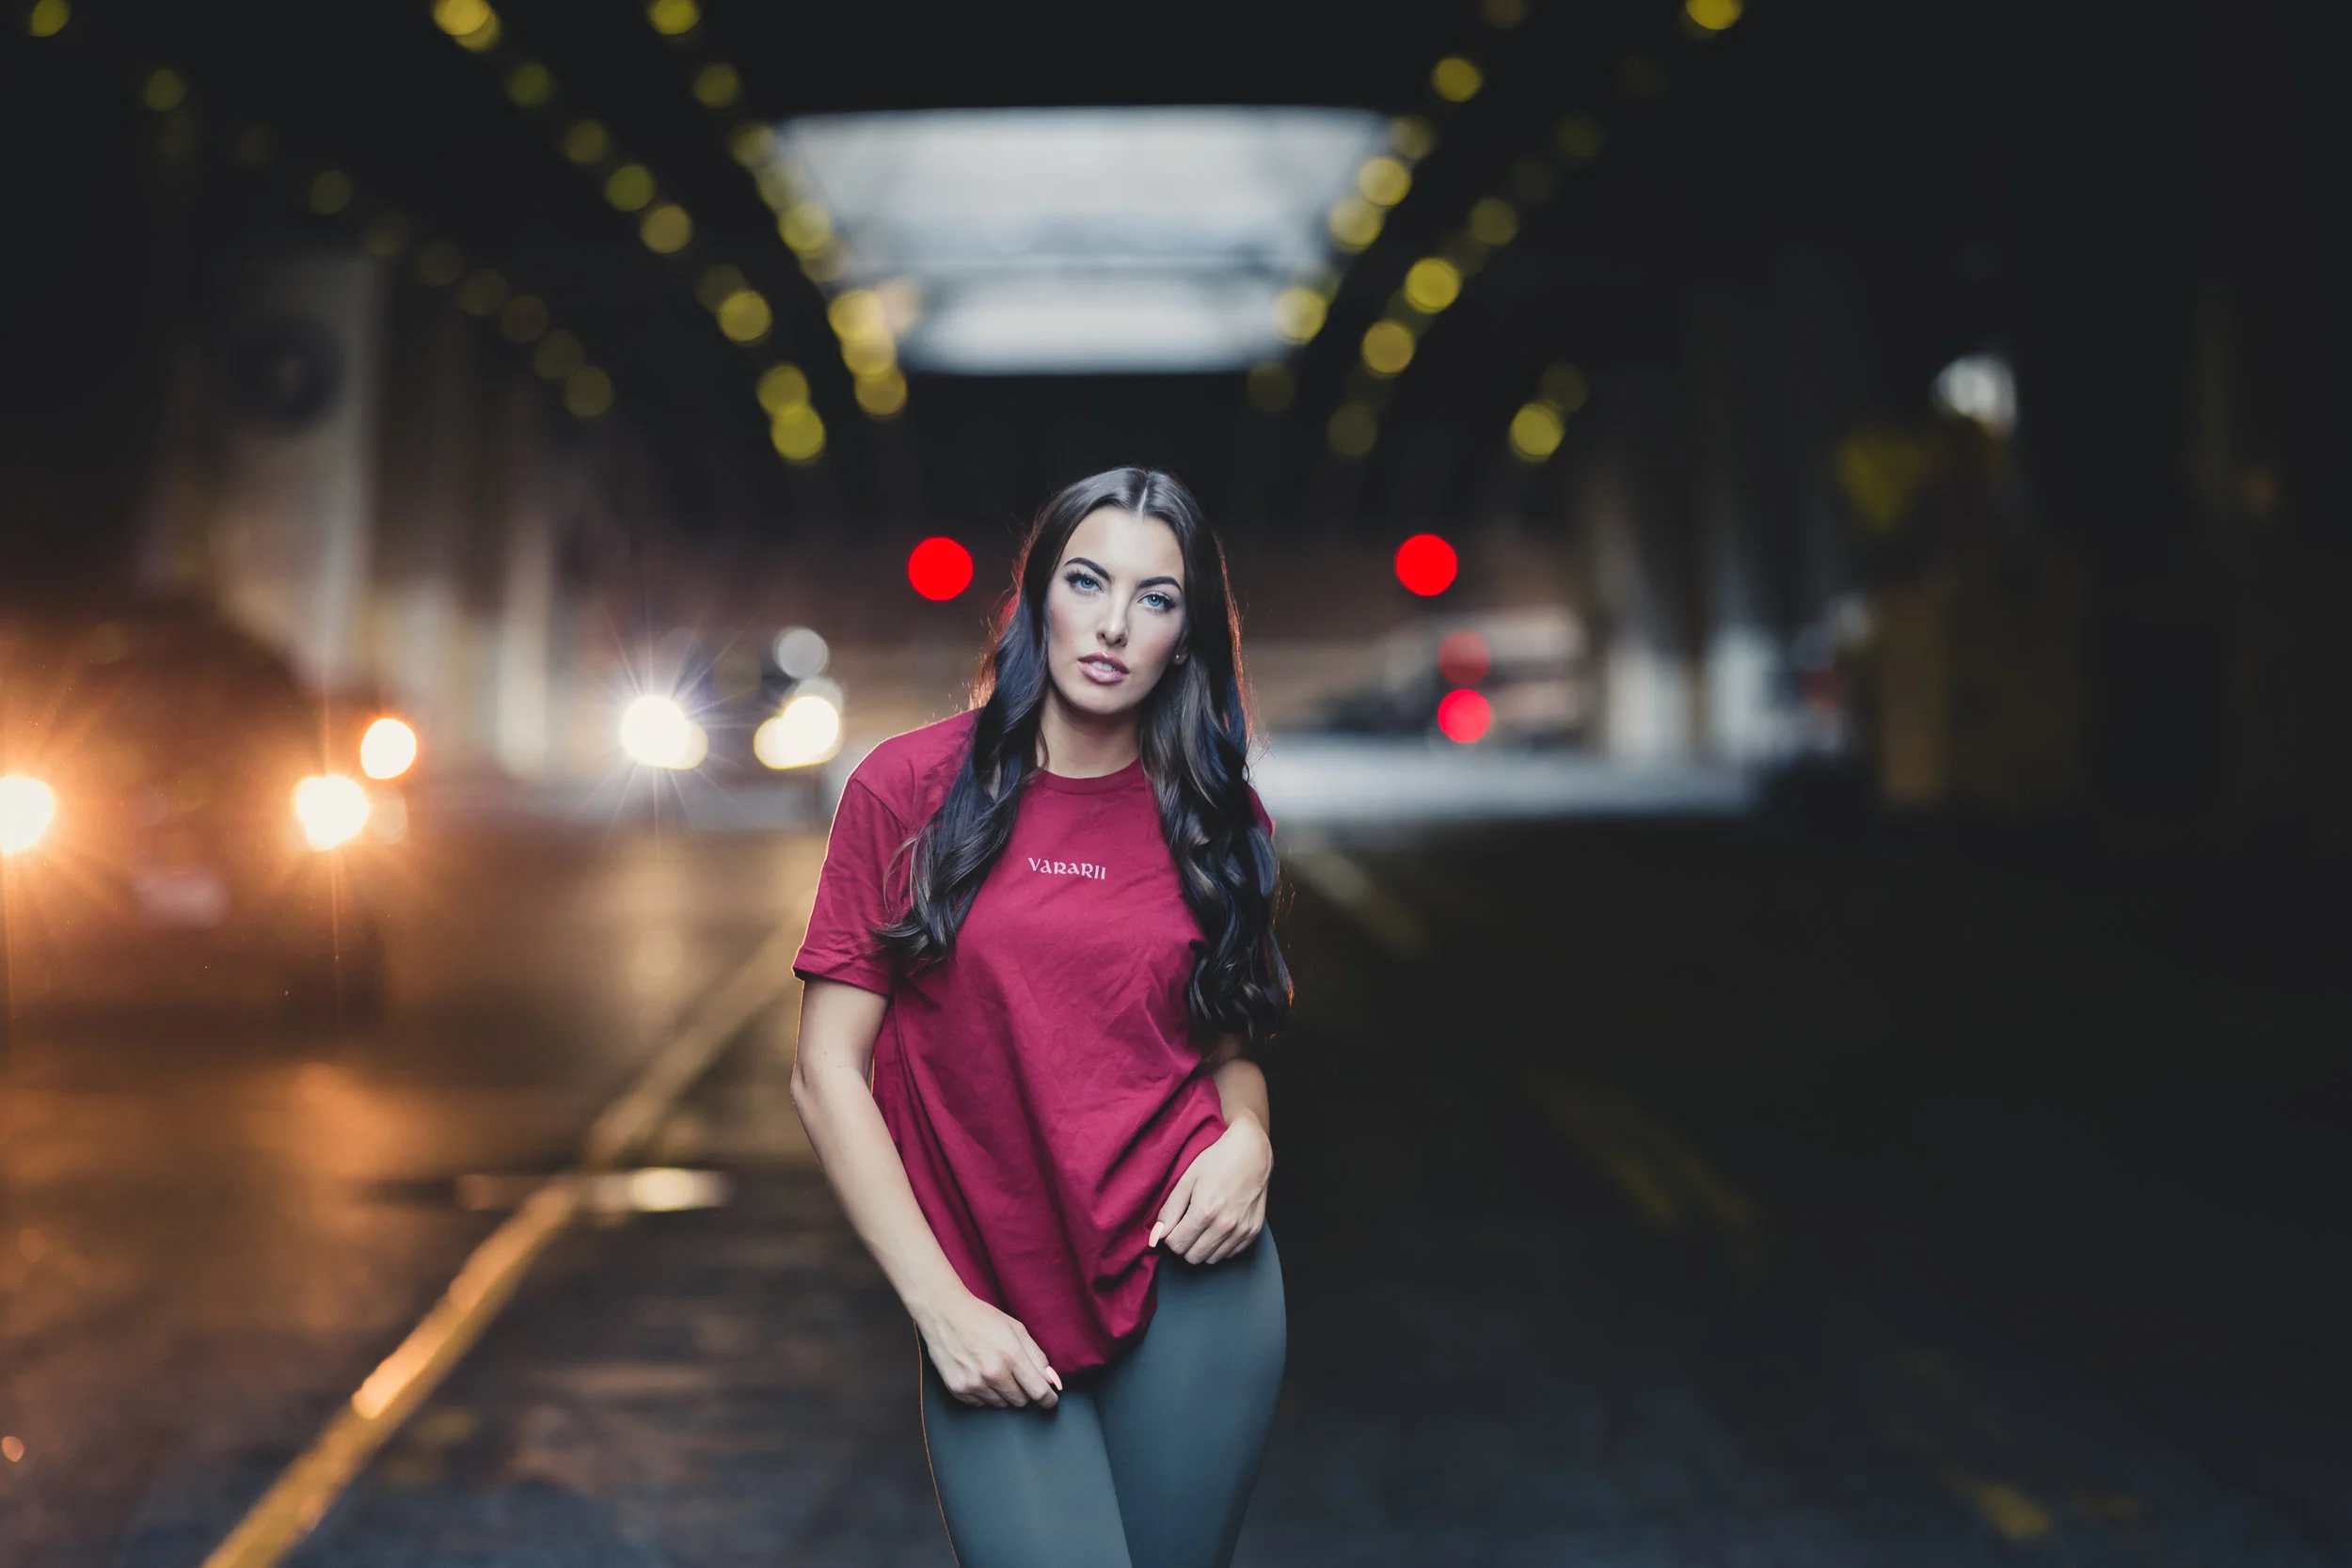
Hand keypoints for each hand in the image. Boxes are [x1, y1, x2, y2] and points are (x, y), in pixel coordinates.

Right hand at [913, 1290, 1061, 1408]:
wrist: (944, 1313)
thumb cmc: (981, 1318)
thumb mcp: (1016, 1329)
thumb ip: (1036, 1356)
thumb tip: (1051, 1380)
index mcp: (1011, 1356)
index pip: (1038, 1392)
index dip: (1048, 1399)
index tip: (1050, 1400)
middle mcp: (993, 1373)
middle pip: (1020, 1401)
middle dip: (1024, 1391)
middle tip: (1015, 1374)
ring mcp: (974, 1384)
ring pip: (1001, 1404)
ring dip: (1003, 1392)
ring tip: (993, 1369)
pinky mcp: (958, 1390)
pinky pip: (981, 1404)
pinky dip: (984, 1393)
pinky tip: (979, 1374)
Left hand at [1150, 1114, 1270, 1265]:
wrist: (1251, 1152)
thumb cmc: (1218, 1161)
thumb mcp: (1188, 1179)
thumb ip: (1171, 1210)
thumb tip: (1157, 1235)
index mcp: (1205, 1211)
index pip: (1177, 1245)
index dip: (1170, 1237)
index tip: (1174, 1225)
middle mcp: (1225, 1225)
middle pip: (1193, 1257)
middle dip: (1185, 1244)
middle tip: (1187, 1226)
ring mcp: (1241, 1230)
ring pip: (1212, 1259)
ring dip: (1203, 1247)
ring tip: (1204, 1225)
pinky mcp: (1253, 1231)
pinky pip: (1230, 1254)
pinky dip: (1220, 1246)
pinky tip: (1219, 1227)